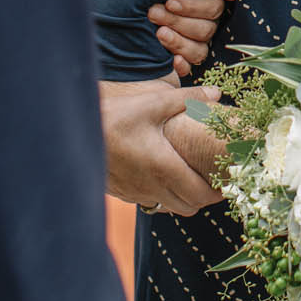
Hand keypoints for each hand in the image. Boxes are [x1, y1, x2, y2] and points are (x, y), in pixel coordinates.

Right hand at [99, 77, 224, 215]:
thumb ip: (188, 99)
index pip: (201, 195)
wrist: (73, 132)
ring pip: (169, 206)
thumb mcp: (153, 103)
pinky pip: (149, 201)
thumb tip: (216, 94)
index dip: (218, 191)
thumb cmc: (115, 116)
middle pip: (189, 206)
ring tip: (190, 175)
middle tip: (213, 177)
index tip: (228, 179)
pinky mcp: (121, 192)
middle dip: (204, 196)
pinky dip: (162, 194)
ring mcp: (135, 192)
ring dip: (183, 196)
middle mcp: (152, 187)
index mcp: (165, 168)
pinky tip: (161, 173)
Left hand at [151, 0, 233, 77]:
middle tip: (153, 14)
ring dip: (178, 42)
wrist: (130, 0)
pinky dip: (182, 66)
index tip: (170, 2)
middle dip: (177, 22)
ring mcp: (195, 46)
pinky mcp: (182, 62)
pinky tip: (173, 61)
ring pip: (199, 51)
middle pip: (204, 30)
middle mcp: (205, 27)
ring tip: (158, 33)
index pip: (213, 8)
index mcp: (209, 6)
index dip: (192, 7)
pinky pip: (189, 69)